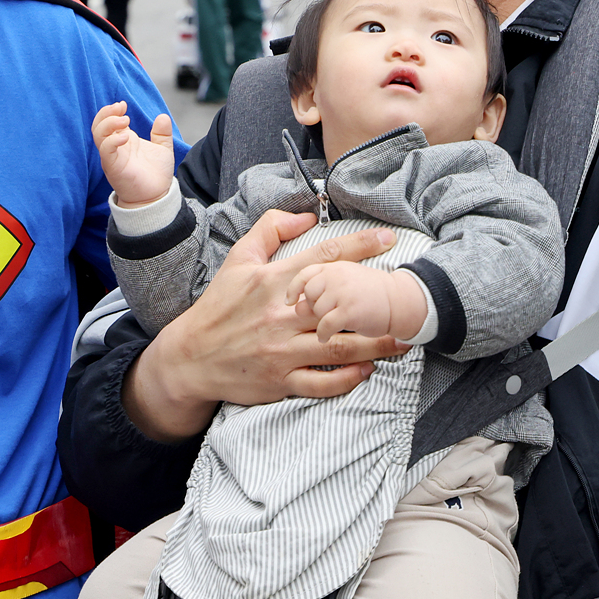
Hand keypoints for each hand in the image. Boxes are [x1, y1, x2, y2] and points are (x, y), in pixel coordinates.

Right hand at [94, 101, 174, 207]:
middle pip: (98, 125)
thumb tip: (162, 116)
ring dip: (108, 123)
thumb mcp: (163, 149)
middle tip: (120, 107)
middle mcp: (114, 147)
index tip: (123, 104)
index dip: (111, 110)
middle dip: (106, 113)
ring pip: (98, 135)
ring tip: (125, 120)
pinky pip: (106, 151)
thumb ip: (162, 133)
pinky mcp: (114, 167)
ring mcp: (112, 157)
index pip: (107, 121)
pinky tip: (126, 136)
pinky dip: (113, 140)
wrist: (156, 196)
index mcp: (123, 140)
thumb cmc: (156, 175)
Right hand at [121, 211, 404, 441]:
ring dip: (375, 344)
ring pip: (338, 347)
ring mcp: (282, 350)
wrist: (190, 357)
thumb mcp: (238, 259)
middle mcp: (281, 315)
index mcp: (272, 281)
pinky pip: (322, 382)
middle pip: (339, 306)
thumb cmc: (218, 306)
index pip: (323, 258)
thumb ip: (270, 229)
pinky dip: (348, 378)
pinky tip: (367, 370)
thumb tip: (306, 216)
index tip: (388, 240)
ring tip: (403, 339)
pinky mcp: (280, 380)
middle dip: (376, 302)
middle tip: (408, 298)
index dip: (360, 246)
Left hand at [288, 260, 426, 343]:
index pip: (305, 274)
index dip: (294, 288)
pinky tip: (326, 336)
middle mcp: (336, 276)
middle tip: (322, 314)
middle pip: (308, 294)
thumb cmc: (370, 294)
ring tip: (329, 325)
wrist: (400, 301)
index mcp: (334, 266)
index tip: (290, 301)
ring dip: (319, 321)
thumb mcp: (345, 280)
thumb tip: (295, 306)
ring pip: (316, 311)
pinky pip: (325, 325)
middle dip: (311, 307)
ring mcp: (342, 292)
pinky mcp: (348, 311)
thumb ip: (319, 288)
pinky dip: (323, 333)